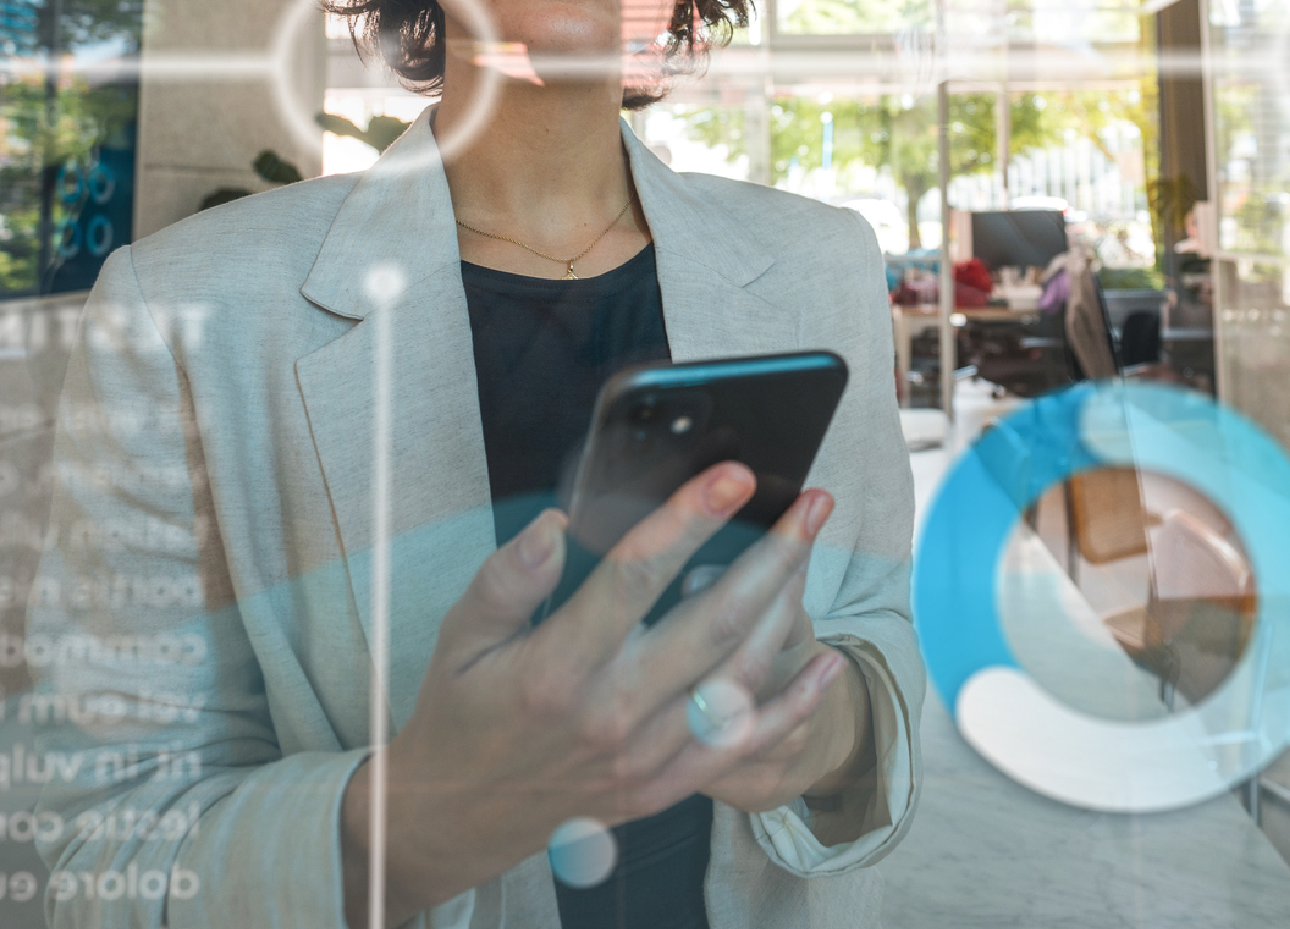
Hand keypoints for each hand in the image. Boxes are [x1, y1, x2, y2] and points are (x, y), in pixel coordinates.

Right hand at [340, 463, 846, 928]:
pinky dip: (795, 705)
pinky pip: (746, 745)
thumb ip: (507, 578)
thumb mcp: (460, 636)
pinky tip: (830, 663)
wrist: (459, 815)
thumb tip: (556, 524)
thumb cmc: (463, 710)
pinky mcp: (666, 785)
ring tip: (812, 551)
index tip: (734, 475)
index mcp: (558, 666)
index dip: (691, 520)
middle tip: (814, 503)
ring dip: (789, 608)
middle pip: (715, 620)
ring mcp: (647, 755)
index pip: (636, 577)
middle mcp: (612, 712)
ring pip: (741, 675)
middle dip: (775, 554)